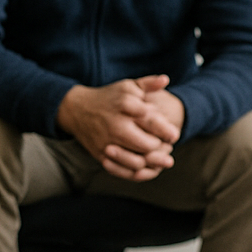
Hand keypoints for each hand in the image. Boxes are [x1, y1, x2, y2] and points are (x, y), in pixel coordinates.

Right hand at [57, 75, 180, 180]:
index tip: (174, 134)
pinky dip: (137, 171)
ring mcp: (107, 142)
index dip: (167, 131)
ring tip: (157, 156)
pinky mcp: (101, 155)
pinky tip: (144, 164)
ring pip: (138, 161)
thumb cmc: (108, 98)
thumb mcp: (127, 86)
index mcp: (124, 105)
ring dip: (151, 161)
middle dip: (160, 147)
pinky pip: (123, 171)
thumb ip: (148, 84)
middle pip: (148, 144)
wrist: (76, 110)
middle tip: (166, 146)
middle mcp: (115, 125)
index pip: (153, 122)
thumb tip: (165, 80)